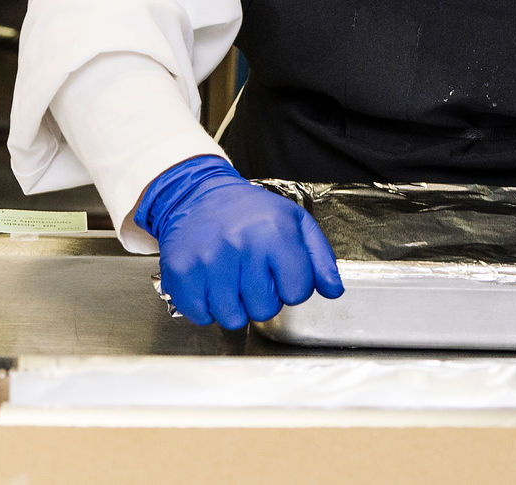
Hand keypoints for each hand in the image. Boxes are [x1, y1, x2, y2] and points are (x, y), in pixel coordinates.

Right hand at [136, 155, 342, 329]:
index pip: (298, 291)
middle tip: (252, 271)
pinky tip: (210, 283)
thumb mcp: (294, 222)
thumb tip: (334, 290)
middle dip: (263, 297)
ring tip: (231, 277)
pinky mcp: (181, 272)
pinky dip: (207, 307)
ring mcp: (208, 260)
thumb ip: (320, 258)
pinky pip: (202, 317)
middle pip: (265, 309)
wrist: (197, 196)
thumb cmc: (249, 212)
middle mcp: (241, 245)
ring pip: (233, 319)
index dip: (292, 285)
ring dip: (235, 305)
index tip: (280, 270)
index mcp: (275, 231)